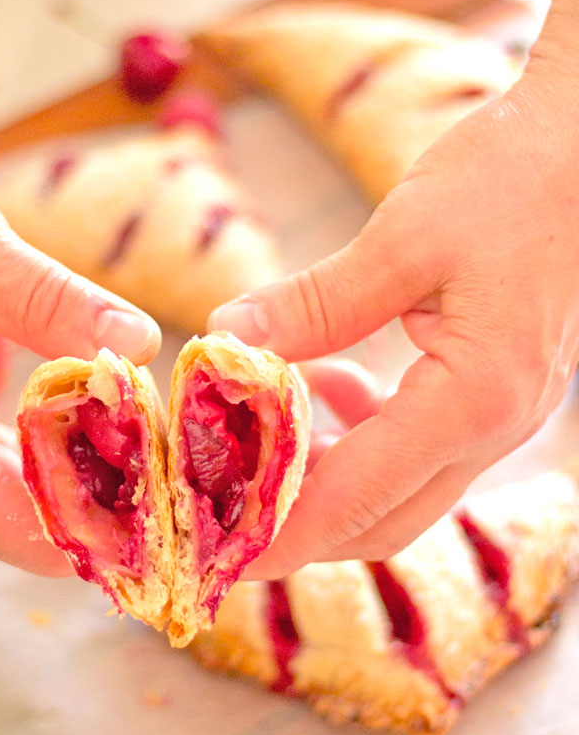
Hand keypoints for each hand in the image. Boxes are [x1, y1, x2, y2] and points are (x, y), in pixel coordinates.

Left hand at [211, 71, 578, 572]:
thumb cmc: (512, 180)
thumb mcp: (400, 240)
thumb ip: (311, 304)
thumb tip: (226, 339)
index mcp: (473, 400)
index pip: (359, 499)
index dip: (283, 535)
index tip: (223, 554)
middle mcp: (492, 427)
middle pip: (381, 519)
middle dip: (298, 524)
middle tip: (227, 505)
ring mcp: (497, 416)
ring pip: (398, 490)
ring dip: (326, 478)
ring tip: (267, 434)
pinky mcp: (489, 394)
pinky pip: (416, 446)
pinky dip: (360, 436)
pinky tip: (330, 386)